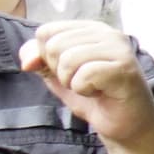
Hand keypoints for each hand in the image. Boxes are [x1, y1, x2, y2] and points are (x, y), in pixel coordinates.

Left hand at [21, 22, 153, 145]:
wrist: (126, 124)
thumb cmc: (94, 97)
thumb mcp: (57, 76)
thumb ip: (39, 61)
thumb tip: (28, 62)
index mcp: (90, 29)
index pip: (46, 32)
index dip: (46, 57)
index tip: (70, 71)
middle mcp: (107, 33)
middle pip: (54, 45)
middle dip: (60, 72)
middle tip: (83, 82)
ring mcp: (118, 49)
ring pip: (68, 59)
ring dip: (72, 82)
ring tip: (92, 87)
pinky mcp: (124, 68)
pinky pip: (84, 75)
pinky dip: (84, 90)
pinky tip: (101, 93)